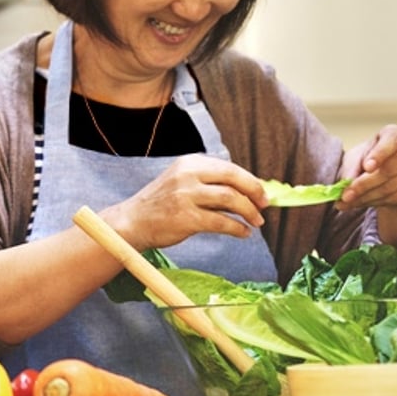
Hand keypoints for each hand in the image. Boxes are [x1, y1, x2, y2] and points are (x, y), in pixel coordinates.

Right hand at [100, 154, 266, 250]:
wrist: (133, 222)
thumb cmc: (161, 204)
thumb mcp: (182, 183)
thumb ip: (209, 184)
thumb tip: (247, 192)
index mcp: (189, 163)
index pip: (229, 168)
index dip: (250, 181)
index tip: (261, 193)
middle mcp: (187, 175)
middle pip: (233, 179)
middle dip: (254, 192)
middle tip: (264, 205)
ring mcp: (186, 196)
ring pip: (231, 199)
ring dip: (249, 212)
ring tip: (256, 222)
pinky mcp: (186, 218)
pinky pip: (222, 222)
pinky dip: (237, 228)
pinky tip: (243, 232)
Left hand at [337, 124, 396, 246]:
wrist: (382, 172)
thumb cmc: (367, 158)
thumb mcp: (356, 157)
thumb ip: (351, 168)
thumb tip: (346, 183)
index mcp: (395, 134)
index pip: (391, 142)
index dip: (379, 155)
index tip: (367, 167)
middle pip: (389, 170)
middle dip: (364, 185)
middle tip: (345, 195)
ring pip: (389, 188)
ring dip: (365, 197)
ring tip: (345, 201)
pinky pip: (392, 199)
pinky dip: (371, 202)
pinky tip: (358, 202)